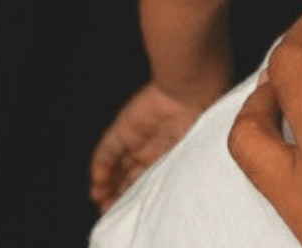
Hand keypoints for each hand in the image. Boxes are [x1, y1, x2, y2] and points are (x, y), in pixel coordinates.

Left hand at [90, 82, 211, 211]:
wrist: (193, 90)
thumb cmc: (204, 118)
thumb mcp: (197, 151)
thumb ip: (185, 171)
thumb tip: (178, 198)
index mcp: (173, 152)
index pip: (152, 176)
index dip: (140, 193)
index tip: (131, 210)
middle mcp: (154, 146)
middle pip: (131, 173)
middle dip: (119, 192)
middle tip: (110, 209)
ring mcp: (137, 137)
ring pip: (116, 164)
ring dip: (106, 183)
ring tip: (100, 200)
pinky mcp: (124, 128)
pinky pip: (107, 150)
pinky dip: (100, 167)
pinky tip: (96, 182)